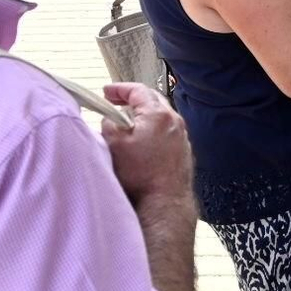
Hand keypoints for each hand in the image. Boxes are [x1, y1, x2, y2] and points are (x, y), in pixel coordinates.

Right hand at [101, 84, 194, 207]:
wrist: (164, 202)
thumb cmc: (140, 175)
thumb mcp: (114, 144)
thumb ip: (109, 123)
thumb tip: (111, 118)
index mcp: (158, 114)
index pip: (138, 90)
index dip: (120, 89)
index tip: (106, 92)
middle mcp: (175, 122)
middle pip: (153, 100)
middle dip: (132, 99)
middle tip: (115, 103)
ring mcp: (182, 136)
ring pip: (161, 116)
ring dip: (143, 115)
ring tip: (125, 122)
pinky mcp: (183, 151)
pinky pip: (167, 132)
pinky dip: (153, 129)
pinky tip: (141, 141)